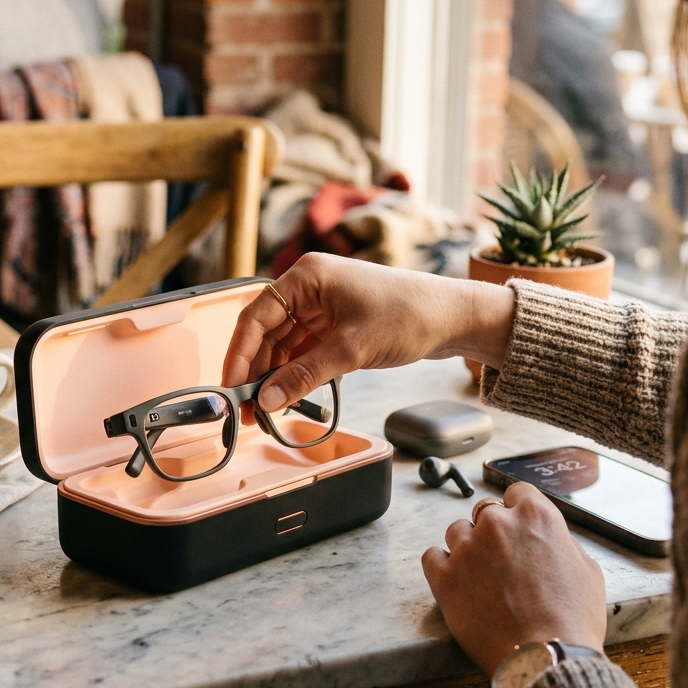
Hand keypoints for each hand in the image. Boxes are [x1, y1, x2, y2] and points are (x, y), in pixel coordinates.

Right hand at [221, 253, 515, 411]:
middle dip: (255, 371)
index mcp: (307, 277)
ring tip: (265, 410)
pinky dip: (294, 373)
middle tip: (247, 408)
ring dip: (274, 376)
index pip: (256, 316)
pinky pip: (303, 351)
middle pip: (266, 332)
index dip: (240, 354)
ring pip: (283, 345)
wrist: (455, 318)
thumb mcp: (352, 349)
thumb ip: (304, 375)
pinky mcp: (335, 326)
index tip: (232, 386)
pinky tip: (287, 396)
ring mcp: (322, 307)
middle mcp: (309, 288)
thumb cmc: (410, 315)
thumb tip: (267, 400)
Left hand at [421, 483, 606, 675]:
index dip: (518, 512)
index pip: (516, 493)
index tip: (517, 529)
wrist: (548, 660)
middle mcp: (497, 524)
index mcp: (535, 516)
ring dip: (467, 549)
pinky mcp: (444, 575)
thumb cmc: (572, 621)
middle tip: (504, 565)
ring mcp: (467, 548)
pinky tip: (457, 583)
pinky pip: (432, 556)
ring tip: (482, 579)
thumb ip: (562, 542)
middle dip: (494, 535)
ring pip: (457, 532)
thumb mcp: (587, 571)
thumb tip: (548, 537)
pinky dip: (442, 566)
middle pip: (485, 514)